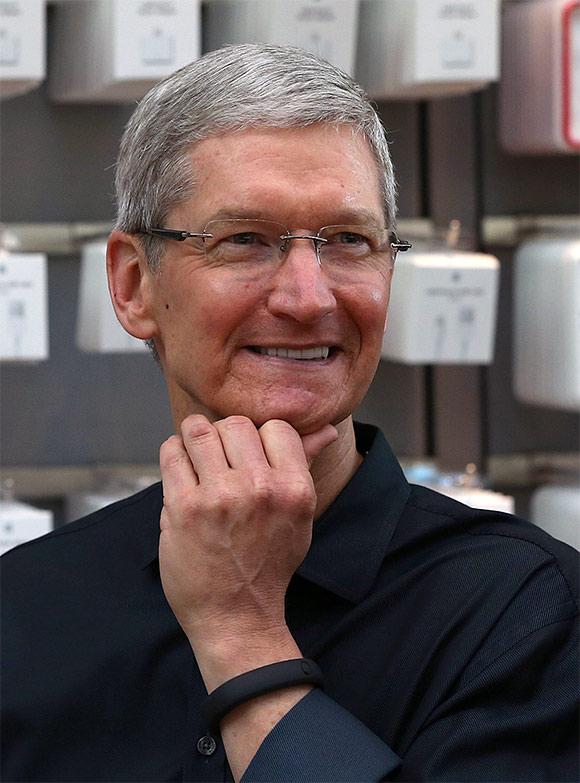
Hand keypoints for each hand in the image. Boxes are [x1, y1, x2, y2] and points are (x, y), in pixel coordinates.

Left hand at [158, 415, 336, 651]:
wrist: (237, 617)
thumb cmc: (269, 564)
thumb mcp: (299, 517)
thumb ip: (304, 466)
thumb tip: (327, 430)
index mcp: (295, 489)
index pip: (277, 426)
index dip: (260, 436)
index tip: (249, 454)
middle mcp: (260, 488)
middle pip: (236, 424)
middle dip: (225, 436)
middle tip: (220, 458)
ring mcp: (220, 497)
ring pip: (200, 430)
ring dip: (195, 438)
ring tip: (196, 456)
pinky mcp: (183, 507)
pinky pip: (172, 453)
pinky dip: (174, 454)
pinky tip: (181, 471)